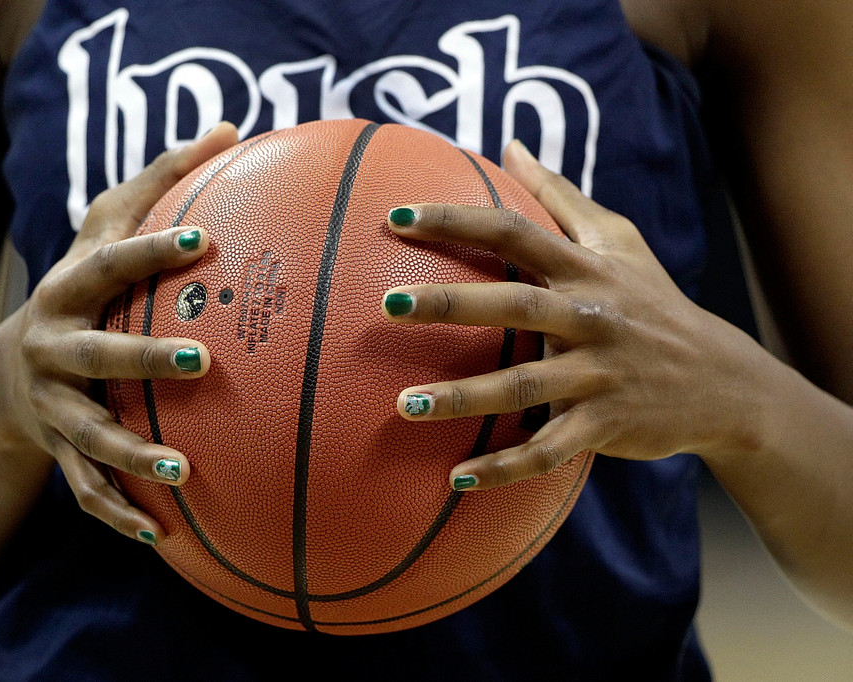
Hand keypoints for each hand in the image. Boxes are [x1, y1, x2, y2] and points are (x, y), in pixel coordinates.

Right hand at [0, 123, 238, 542]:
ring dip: (130, 455)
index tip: (207, 242)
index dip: (154, 252)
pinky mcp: (57, 451)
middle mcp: (51, 347)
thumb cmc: (83, 285)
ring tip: (182, 472)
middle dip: (141, 356)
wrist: (13, 365)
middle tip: (202, 357)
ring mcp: (51, 405)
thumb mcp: (108, 227)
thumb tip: (233, 128)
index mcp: (70, 289)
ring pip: (86, 434)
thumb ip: (164, 179)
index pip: (111, 266)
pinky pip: (84, 491)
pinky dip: (117, 514)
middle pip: (93, 354)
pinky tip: (164, 534)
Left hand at [383, 141, 768, 490]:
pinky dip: (507, 466)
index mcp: (585, 269)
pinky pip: (550, 449)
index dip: (456, 221)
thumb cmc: (655, 301)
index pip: (514, 232)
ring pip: (524, 386)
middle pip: (514, 305)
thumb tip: (509, 145)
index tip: (396, 217)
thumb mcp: (619, 241)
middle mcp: (590, 317)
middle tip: (388, 303)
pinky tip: (457, 478)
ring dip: (463, 398)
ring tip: (403, 404)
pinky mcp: (607, 424)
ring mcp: (599, 374)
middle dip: (451, 303)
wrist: (723, 382)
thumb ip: (559, 196)